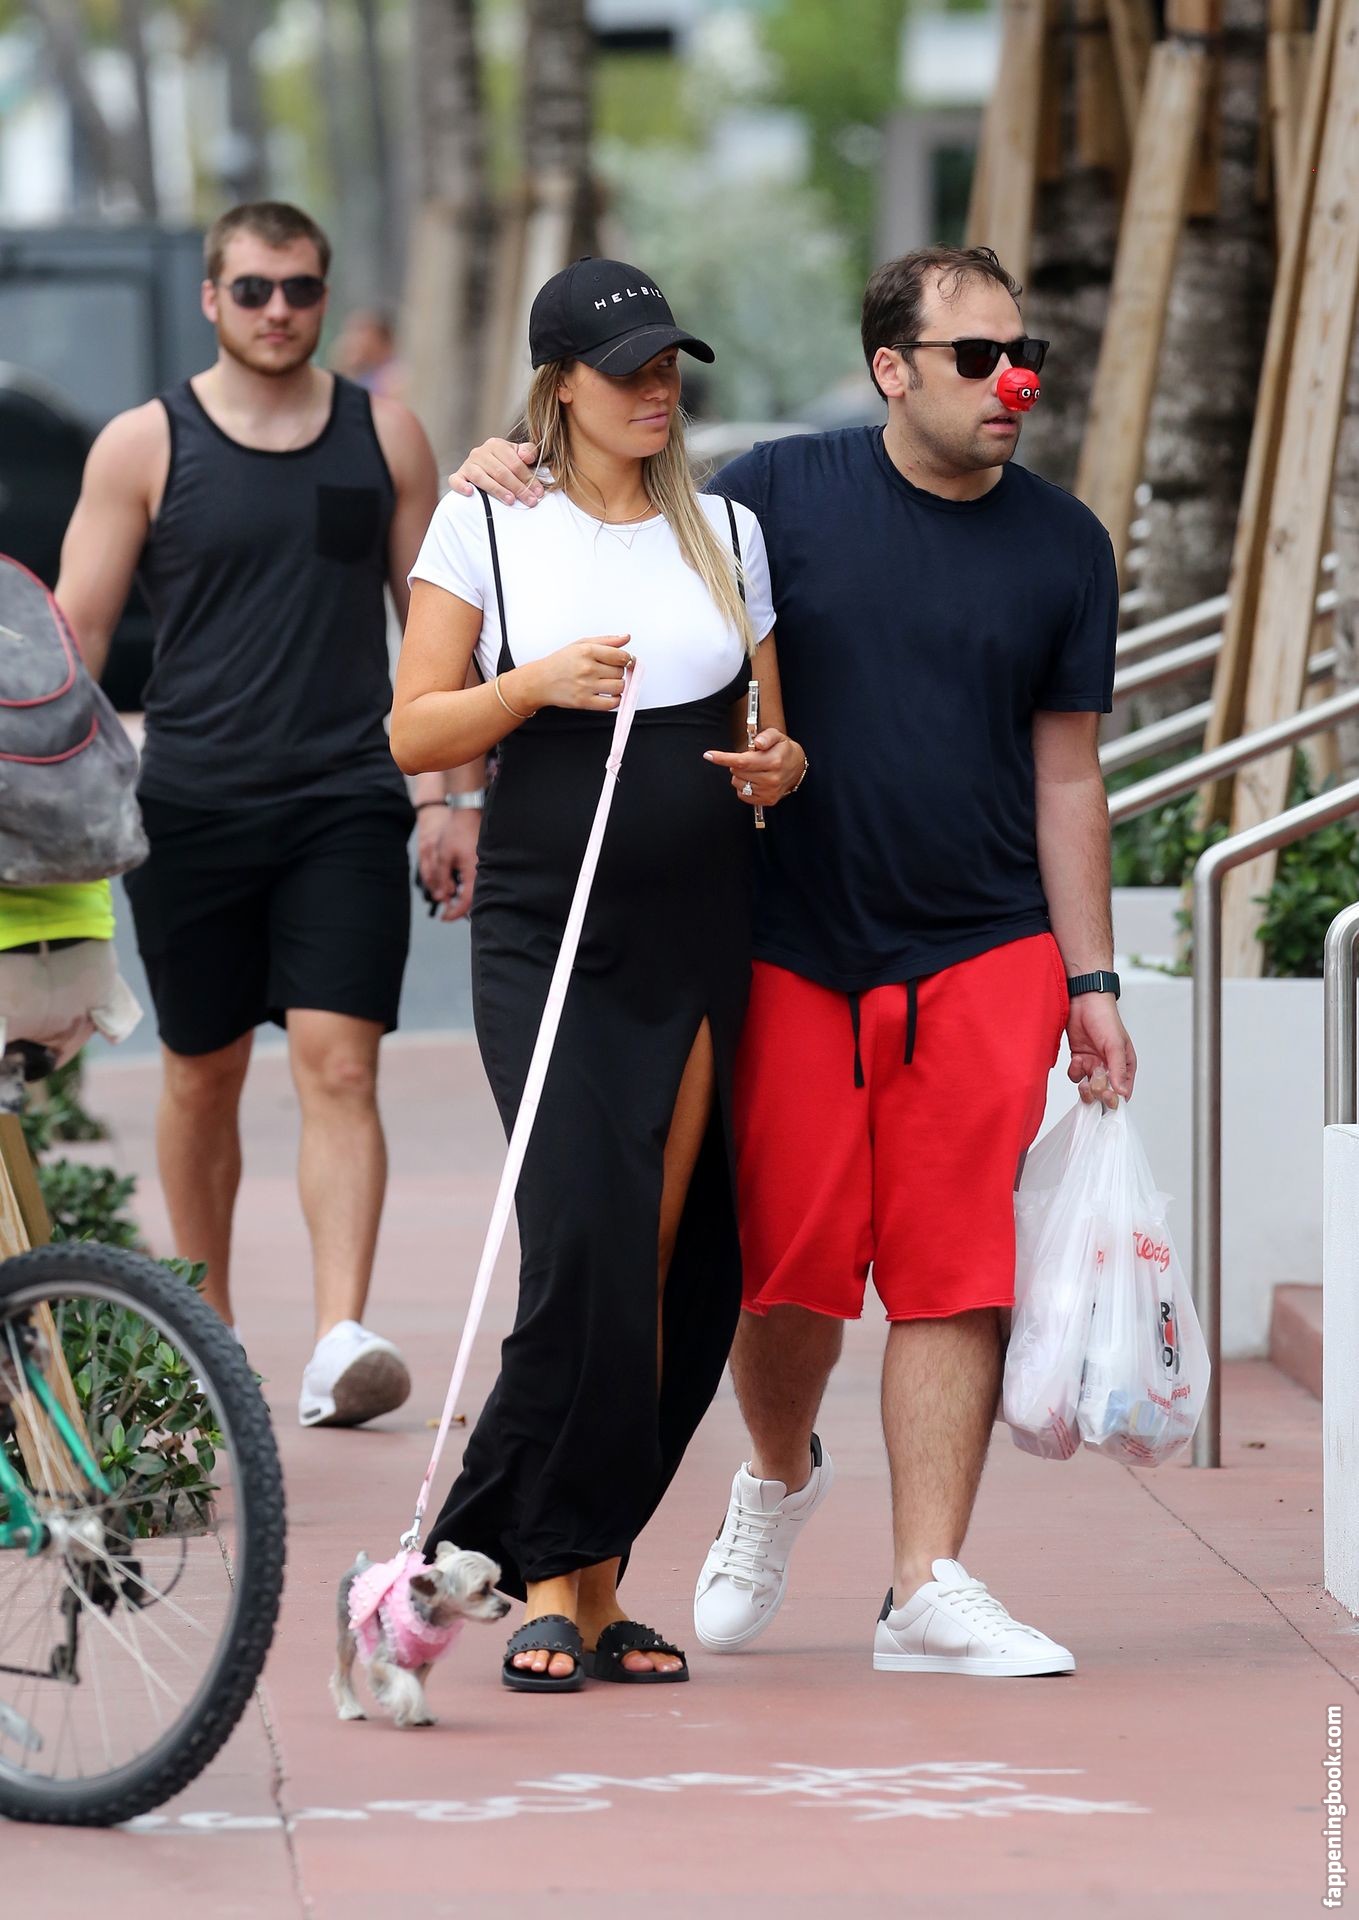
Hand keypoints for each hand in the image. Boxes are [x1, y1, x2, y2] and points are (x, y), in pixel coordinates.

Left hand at [417, 805, 479, 921]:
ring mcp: (483, 867)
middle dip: (458, 909)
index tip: (444, 917)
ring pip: (475, 892)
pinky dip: (466, 889)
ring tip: (448, 899)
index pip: (466, 902)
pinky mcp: (482, 863)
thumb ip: (441, 878)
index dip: (455, 913)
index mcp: (472, 872)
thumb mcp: (443, 856)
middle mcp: (481, 872)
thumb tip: (441, 896)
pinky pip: (475, 882)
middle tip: (446, 912)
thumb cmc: (456, 832)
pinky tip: (456, 887)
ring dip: (462, 899)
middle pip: (473, 900)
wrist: (468, 813)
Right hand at [447, 439, 544, 506]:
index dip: (528, 478)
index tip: (538, 492)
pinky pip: (456, 480)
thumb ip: (528, 451)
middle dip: (518, 487)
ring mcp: (468, 464)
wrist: (485, 467)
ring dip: (497, 490)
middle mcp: (480, 452)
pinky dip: (462, 486)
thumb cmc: (505, 463)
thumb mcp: (518, 455)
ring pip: (482, 478)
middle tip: (529, 501)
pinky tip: (471, 493)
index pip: (514, 463)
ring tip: (510, 500)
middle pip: (501, 472)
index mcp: (496, 445)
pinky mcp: (459, 475)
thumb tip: (527, 456)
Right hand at [519, 635, 633, 711]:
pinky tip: (609, 695)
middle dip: (618, 671)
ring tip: (608, 682)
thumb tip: (626, 637)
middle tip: (608, 671)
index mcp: (587, 651)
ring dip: (618, 685)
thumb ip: (606, 641)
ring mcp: (586, 686)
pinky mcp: (584, 702)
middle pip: (620, 671)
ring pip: (619, 686)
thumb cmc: (560, 663)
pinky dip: (615, 700)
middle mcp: (587, 668)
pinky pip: (612, 704)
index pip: (621, 656)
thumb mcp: (581, 644)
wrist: (540, 681)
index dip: (627, 659)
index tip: (624, 661)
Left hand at [703, 730, 806, 808]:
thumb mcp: (777, 736)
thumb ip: (766, 736)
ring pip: (738, 783)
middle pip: (736, 772)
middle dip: (737, 763)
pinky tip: (754, 780)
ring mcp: (769, 792)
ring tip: (754, 769)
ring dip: (740, 775)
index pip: (742, 761)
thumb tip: (757, 743)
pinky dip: (744, 786)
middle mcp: (771, 779)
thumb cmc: (783, 750)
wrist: (797, 768)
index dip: (723, 758)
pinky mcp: (767, 801)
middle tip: (750, 759)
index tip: (708, 755)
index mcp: (773, 762)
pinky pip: (742, 795)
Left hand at [1066, 994, 1135, 1108]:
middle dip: (1097, 1091)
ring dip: (1084, 1083)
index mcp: (1125, 1065)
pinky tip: (1077, 1058)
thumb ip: (1118, 1070)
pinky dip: (1075, 1071)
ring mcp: (1093, 1064)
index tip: (1106, 1095)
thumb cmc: (1105, 1018)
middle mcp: (1109, 1067)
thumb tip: (1122, 1092)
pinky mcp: (1079, 1060)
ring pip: (1088, 1087)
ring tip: (1085, 1069)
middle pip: (1104, 1092)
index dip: (1114, 1097)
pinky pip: (1076, 1076)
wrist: (1083, 1002)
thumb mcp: (1115, 1045)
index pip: (1122, 1091)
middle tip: (1093, 1083)